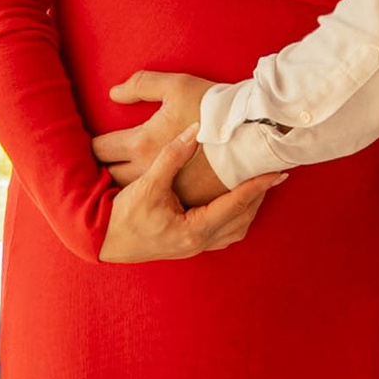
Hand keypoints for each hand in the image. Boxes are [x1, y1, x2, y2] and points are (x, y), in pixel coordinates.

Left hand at [96, 71, 217, 197]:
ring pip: (132, 195)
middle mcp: (150, 171)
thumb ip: (141, 85)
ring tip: (118, 178)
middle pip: (109, 177)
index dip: (91, 146)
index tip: (92, 144)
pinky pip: (161, 203)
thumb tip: (114, 94)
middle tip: (97, 164)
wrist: (253, 133)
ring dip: (122, 187)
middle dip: (100, 170)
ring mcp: (169, 190)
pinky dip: (153, 197)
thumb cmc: (214, 106)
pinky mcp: (188, 201)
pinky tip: (150, 190)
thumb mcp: (176, 85)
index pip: (100, 149)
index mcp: (142, 143)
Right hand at [100, 129, 283, 263]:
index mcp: (194, 229)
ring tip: (257, 186)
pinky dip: (234, 218)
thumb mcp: (148, 184)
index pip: (237, 204)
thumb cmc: (123, 216)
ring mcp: (194, 247)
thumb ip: (172, 156)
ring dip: (248, 208)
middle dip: (258, 196)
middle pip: (242, 218)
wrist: (101, 240)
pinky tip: (233, 203)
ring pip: (235, 229)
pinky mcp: (187, 246)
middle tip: (271, 173)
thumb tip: (193, 131)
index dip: (258, 185)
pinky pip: (223, 234)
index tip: (278, 172)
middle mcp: (198, 242)